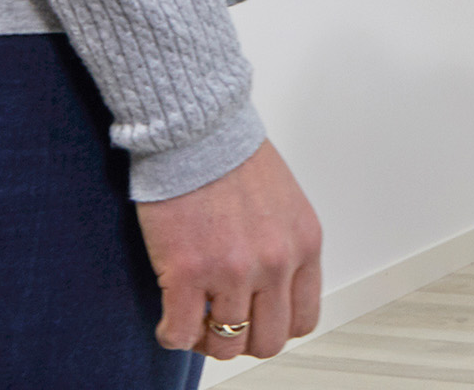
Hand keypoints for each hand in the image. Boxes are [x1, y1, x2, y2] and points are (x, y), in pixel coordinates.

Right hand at [138, 141, 323, 360]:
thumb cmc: (234, 155)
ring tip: (193, 316)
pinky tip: (168, 316)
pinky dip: (172, 334)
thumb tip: (270, 290)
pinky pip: (180, 335)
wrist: (197, 128)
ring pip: (225, 345)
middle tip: (220, 320)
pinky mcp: (187, 273)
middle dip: (242, 337)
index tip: (254, 318)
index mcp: (304, 243)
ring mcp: (233, 271)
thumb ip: (284, 246)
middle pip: (267, 341)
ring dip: (205, 337)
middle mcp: (275, 262)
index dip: (274, 326)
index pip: (303, 318)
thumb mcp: (284, 202)